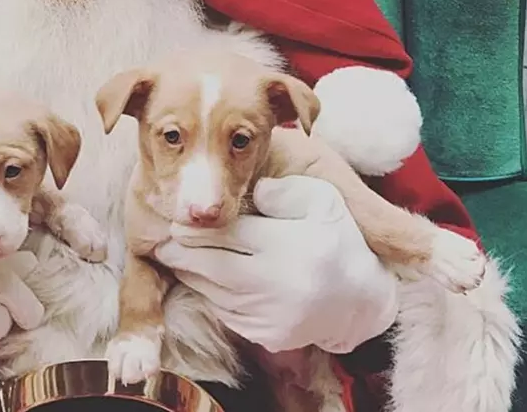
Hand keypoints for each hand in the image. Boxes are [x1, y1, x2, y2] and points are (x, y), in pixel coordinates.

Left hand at [153, 175, 397, 353]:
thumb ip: (286, 192)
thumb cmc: (336, 240)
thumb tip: (254, 191)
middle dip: (180, 253)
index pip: (228, 236)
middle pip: (211, 267)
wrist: (362, 300)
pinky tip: (206, 278)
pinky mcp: (266, 335)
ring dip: (190, 273)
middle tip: (164, 240)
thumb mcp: (322, 201)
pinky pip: (224, 312)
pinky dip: (210, 294)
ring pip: (212, 291)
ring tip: (178, 256)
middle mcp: (278, 285)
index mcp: (290, 247)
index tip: (176, 221)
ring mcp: (271, 315)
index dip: (197, 229)